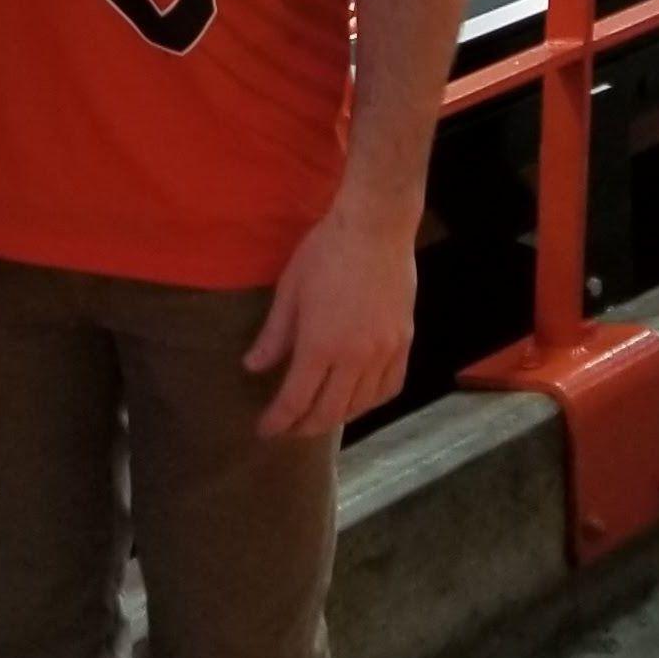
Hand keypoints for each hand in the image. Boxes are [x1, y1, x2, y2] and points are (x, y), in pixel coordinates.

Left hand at [244, 201, 417, 439]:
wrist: (375, 227)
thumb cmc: (325, 252)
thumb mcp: (289, 291)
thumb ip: (274, 335)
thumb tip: (253, 367)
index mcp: (321, 346)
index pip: (296, 400)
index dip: (278, 421)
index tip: (264, 430)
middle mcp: (355, 358)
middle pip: (329, 412)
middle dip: (303, 427)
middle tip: (287, 428)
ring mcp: (384, 353)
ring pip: (361, 405)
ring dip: (336, 417)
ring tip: (318, 416)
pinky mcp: (404, 342)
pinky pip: (390, 387)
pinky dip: (370, 402)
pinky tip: (358, 399)